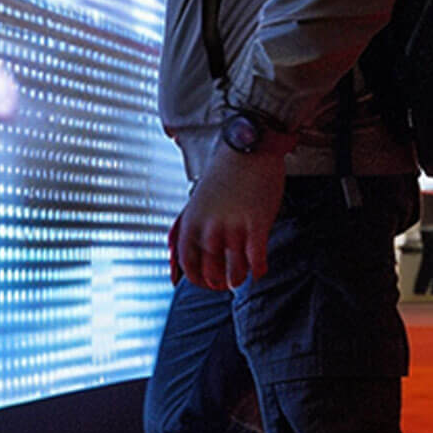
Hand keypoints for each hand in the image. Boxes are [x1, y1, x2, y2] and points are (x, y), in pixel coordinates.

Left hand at [169, 141, 286, 290]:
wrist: (249, 147)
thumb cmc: (224, 173)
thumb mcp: (196, 200)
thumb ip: (185, 227)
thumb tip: (172, 256)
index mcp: (191, 222)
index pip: (187, 264)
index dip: (196, 279)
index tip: (206, 283)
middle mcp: (209, 227)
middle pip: (210, 272)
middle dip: (218, 283)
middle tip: (227, 285)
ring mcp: (233, 227)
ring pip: (235, 270)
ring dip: (239, 278)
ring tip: (243, 276)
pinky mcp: (256, 224)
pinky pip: (257, 259)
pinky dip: (259, 269)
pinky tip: (260, 268)